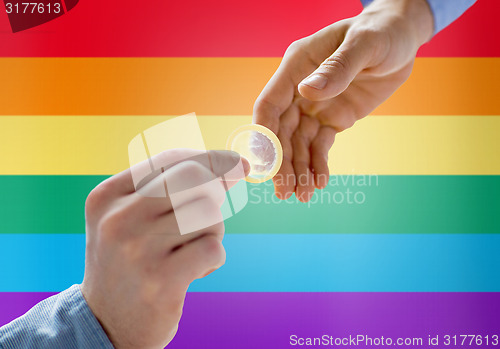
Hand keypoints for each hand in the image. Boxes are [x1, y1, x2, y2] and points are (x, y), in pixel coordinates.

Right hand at [81, 149, 248, 348]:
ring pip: (208, 214)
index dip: (210, 158)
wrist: (105, 323)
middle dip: (216, 191)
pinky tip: (195, 271)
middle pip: (195, 179)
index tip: (236, 162)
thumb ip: (170, 187)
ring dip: (213, 232)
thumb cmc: (128, 261)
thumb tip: (235, 163)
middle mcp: (118, 219)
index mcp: (108, 197)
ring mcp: (138, 250)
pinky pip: (213, 248)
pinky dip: (214, 258)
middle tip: (210, 214)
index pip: (170, 159)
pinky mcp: (161, 280)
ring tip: (191, 250)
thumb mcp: (130, 217)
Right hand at [253, 0, 432, 201]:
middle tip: (284, 191)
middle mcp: (299, 90)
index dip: (264, 134)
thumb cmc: (380, 32)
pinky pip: (321, 146)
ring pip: (299, 143)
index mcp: (296, 67)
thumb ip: (337, 68)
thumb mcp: (364, 45)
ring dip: (299, 170)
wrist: (401, 39)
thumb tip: (308, 93)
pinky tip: (320, 183)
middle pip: (281, 131)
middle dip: (282, 162)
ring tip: (302, 196)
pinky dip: (319, 165)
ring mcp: (315, 106)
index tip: (265, 163)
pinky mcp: (333, 119)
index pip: (269, 104)